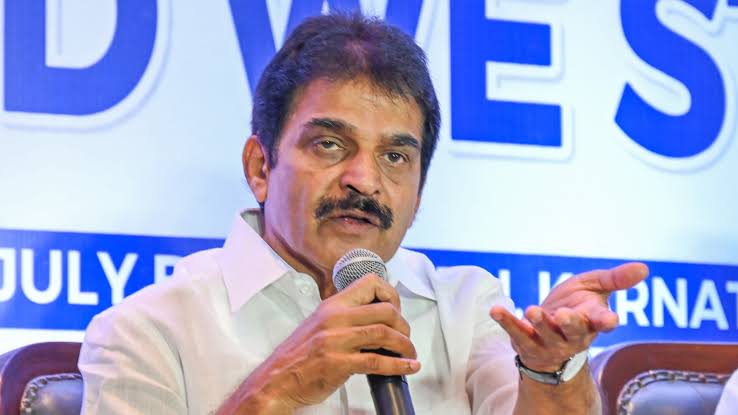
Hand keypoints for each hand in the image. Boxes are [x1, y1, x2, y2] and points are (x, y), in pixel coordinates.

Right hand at [228, 274, 418, 413]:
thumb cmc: (299, 356)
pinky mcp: (338, 363)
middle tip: (406, 338)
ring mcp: (336, 340)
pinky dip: (398, 365)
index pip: (370, 283)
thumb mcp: (319, 324)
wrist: (276, 380)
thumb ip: (345, 317)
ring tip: (410, 354)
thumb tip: (376, 316)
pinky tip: (407, 368)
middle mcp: (335, 318)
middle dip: (404, 325)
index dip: (391, 295)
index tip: (397, 310)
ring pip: (384, 333)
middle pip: (385, 311)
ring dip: (405, 346)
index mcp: (332, 305)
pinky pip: (377, 361)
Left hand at [489, 262, 648, 371]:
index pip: (602, 322)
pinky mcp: (526, 341)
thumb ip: (615, 280)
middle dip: (569, 324)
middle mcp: (572, 335)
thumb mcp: (594, 289)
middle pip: (573, 331)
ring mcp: (548, 341)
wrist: (548, 333)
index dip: (606, 321)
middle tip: (563, 315)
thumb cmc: (576, 307)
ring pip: (545, 334)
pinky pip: (516, 332)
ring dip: (538, 322)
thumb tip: (644, 268)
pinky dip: (506, 321)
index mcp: (592, 321)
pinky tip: (495, 310)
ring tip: (532, 310)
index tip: (611, 319)